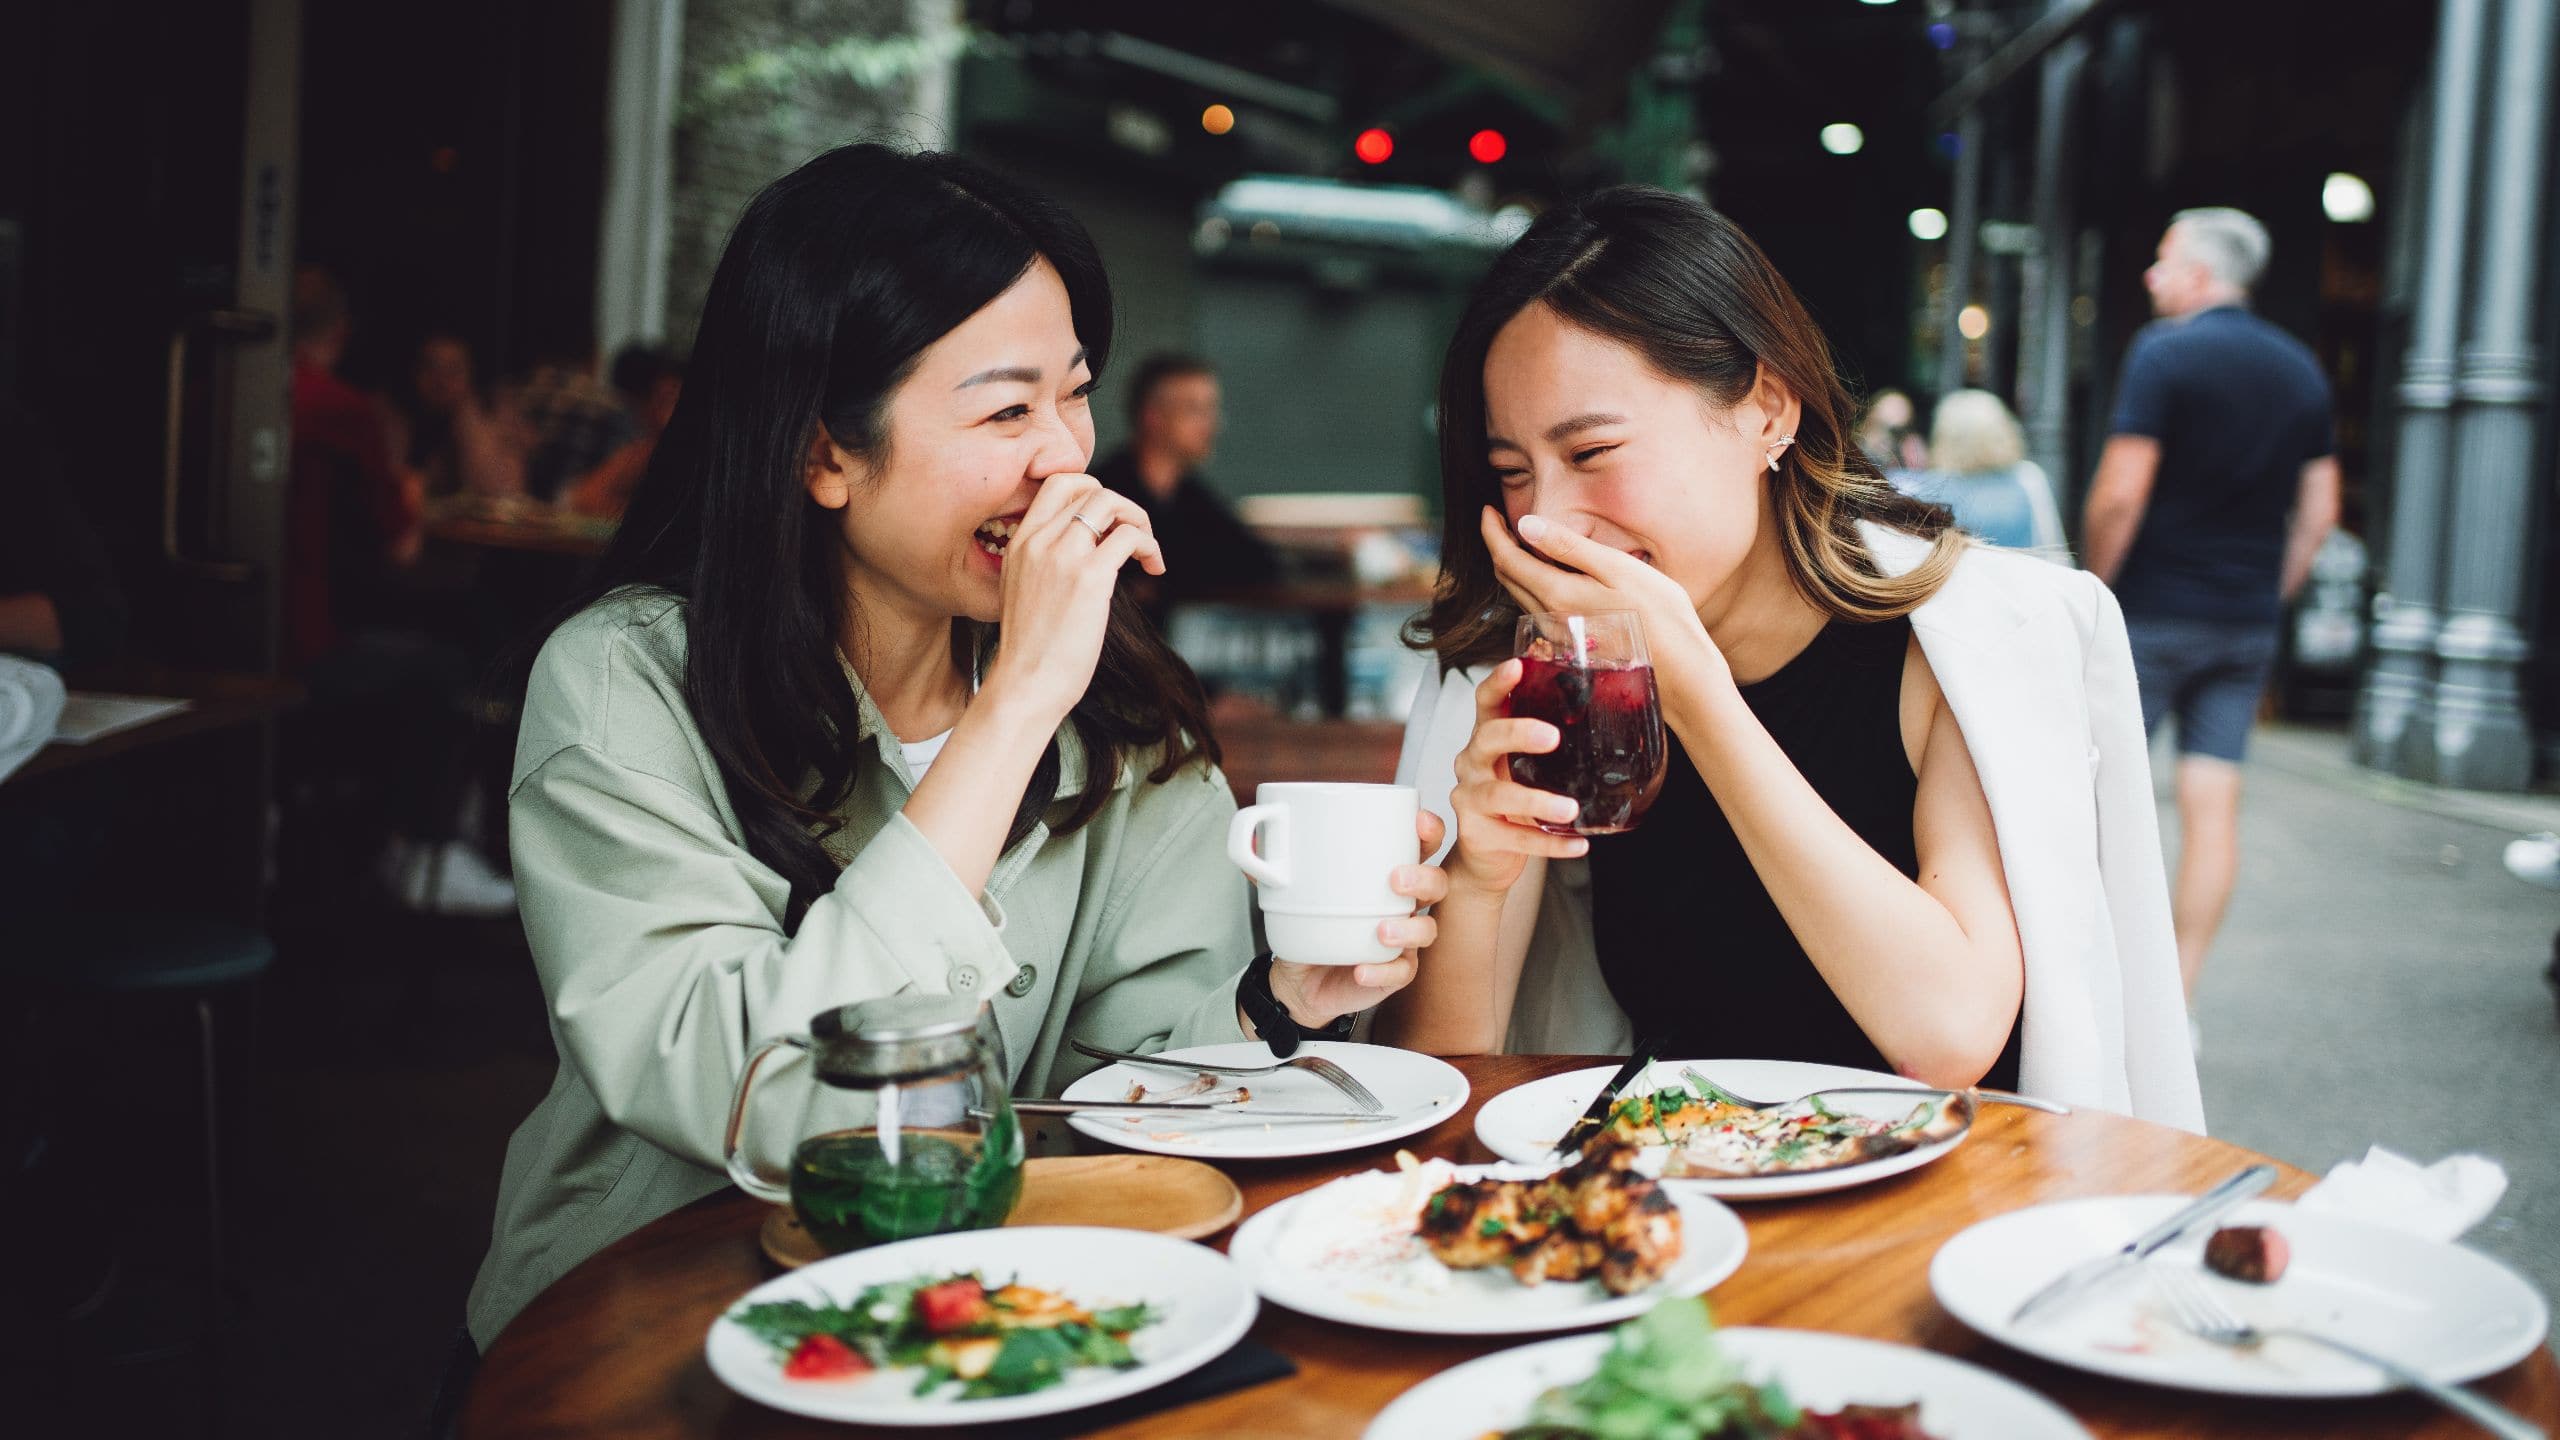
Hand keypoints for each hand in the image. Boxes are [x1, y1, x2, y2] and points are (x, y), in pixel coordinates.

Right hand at [980, 474, 1166, 726]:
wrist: (1025, 685)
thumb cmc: (1032, 651)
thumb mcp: (1024, 591)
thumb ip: (1047, 563)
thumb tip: (1093, 549)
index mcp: (1019, 542)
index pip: (1057, 483)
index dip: (1091, 491)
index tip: (1108, 522)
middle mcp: (1037, 541)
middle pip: (1088, 488)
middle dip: (1121, 505)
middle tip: (1134, 536)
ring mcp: (1062, 556)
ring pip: (1110, 503)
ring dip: (1139, 520)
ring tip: (1146, 552)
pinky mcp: (1090, 578)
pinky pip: (1130, 537)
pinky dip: (1150, 546)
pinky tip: (1154, 568)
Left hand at [1269, 809, 1448, 1026]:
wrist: (1298, 978)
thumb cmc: (1307, 923)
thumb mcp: (1287, 891)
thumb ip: (1270, 867)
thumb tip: (1252, 842)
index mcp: (1385, 871)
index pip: (1422, 844)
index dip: (1429, 830)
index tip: (1417, 822)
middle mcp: (1402, 904)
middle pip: (1437, 884)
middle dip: (1424, 876)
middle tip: (1395, 878)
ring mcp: (1403, 939)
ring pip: (1428, 929)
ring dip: (1409, 928)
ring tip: (1381, 930)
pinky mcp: (1393, 973)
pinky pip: (1401, 972)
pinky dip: (1383, 970)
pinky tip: (1361, 968)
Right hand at [1445, 658, 1588, 894]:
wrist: (1487, 854)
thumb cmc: (1513, 797)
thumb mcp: (1527, 763)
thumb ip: (1551, 740)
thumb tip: (1611, 707)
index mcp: (1486, 738)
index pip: (1486, 701)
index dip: (1499, 683)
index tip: (1518, 666)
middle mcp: (1472, 763)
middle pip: (1487, 738)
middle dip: (1518, 733)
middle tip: (1552, 737)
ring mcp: (1470, 799)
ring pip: (1500, 795)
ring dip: (1537, 801)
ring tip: (1569, 809)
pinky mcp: (1479, 834)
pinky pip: (1515, 839)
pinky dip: (1550, 844)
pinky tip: (1578, 844)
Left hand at [1480, 507, 1727, 692]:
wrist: (1681, 676)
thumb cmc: (1659, 617)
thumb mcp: (1617, 569)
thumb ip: (1569, 547)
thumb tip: (1526, 525)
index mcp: (1556, 594)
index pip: (1506, 559)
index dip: (1491, 531)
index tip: (1487, 510)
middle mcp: (1548, 619)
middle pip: (1508, 578)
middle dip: (1498, 547)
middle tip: (1498, 522)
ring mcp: (1559, 637)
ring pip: (1522, 596)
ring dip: (1514, 567)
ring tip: (1520, 543)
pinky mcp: (1572, 646)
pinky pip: (1539, 610)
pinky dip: (1533, 586)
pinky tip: (1549, 576)